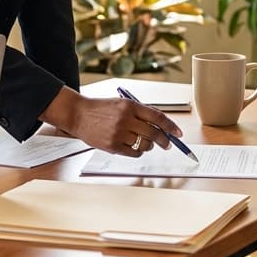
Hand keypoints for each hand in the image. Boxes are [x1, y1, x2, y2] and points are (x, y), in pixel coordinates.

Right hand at [40, 87, 183, 156]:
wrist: (78, 114)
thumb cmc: (101, 109)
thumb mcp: (122, 104)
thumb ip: (140, 112)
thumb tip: (161, 125)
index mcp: (130, 106)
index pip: (157, 116)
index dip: (170, 126)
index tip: (178, 133)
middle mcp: (125, 119)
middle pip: (153, 133)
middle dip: (164, 140)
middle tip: (167, 144)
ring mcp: (118, 133)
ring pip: (144, 144)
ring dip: (149, 146)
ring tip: (144, 142)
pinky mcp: (112, 145)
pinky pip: (134, 153)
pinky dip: (138, 151)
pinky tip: (134, 147)